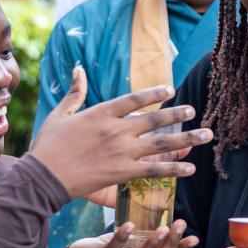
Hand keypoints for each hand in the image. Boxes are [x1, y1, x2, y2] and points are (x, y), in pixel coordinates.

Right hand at [31, 66, 212, 198]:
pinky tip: (190, 168)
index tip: (170, 89)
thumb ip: (75, 92)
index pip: (134, 99)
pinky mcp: (123, 173)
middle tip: (194, 111)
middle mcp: (116, 130)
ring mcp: (122, 152)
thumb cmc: (47, 146)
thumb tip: (78, 68)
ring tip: (206, 135)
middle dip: (178, 115)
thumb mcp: (60, 114)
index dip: (154, 93)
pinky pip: (154, 170)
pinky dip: (174, 169)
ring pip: (161, 144)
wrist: (42, 179)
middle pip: (155, 120)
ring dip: (186, 139)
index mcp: (101, 113)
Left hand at [66, 219, 198, 247]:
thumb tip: (167, 201)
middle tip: (181, 224)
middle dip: (172, 243)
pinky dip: (122, 238)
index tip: (195, 238)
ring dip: (153, 244)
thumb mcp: (136, 238)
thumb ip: (151, 228)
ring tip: (163, 228)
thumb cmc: (115, 245)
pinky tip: (129, 225)